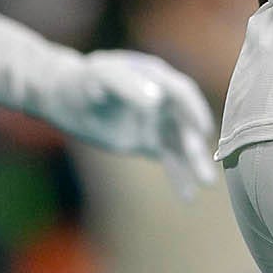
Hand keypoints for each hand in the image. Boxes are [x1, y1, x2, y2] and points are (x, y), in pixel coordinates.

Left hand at [38, 50, 216, 200]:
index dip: (194, 110)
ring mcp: (157, 121)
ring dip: (193, 162)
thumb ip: (128, 86)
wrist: (65, 98)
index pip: (183, 93)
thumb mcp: (102, 78)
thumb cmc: (83, 81)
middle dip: (196, 145)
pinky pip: (169, 158)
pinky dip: (179, 175)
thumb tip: (156, 100)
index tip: (203, 130)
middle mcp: (164, 100)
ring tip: (206, 183)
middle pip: (186, 123)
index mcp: (157, 78)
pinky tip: (188, 195)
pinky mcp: (148, 141)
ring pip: (181, 144)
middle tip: (205, 167)